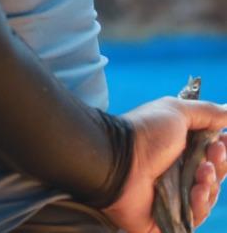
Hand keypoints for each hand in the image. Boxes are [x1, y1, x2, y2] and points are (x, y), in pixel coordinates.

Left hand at [103, 96, 226, 231]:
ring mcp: (171, 198)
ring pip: (207, 199)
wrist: (116, 159)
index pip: (211, 157)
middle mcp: (175, 174)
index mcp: (178, 151)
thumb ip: (206, 113)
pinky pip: (194, 218)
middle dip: (219, 166)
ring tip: (201, 173)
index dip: (222, 152)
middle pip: (213, 178)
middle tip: (211, 155)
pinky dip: (200, 205)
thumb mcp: (176, 112)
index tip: (222, 142)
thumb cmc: (144, 133)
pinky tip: (196, 192)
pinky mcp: (166, 219)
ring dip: (211, 185)